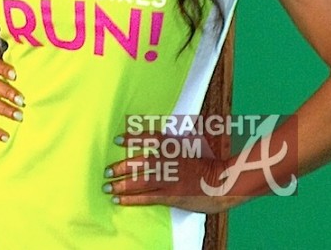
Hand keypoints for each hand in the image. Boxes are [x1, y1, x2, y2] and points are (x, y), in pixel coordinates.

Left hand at [102, 131, 237, 213]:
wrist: (224, 181)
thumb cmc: (211, 160)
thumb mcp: (195, 142)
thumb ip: (180, 137)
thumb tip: (173, 131)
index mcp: (174, 146)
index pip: (149, 139)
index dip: (132, 138)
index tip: (118, 139)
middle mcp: (168, 162)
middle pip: (140, 163)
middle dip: (121, 167)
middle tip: (106, 170)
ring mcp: (169, 179)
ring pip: (140, 181)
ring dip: (122, 184)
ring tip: (107, 186)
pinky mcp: (171, 196)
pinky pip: (147, 197)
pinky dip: (132, 198)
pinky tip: (120, 199)